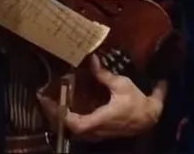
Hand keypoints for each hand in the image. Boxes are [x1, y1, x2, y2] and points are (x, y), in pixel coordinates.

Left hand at [37, 57, 165, 141]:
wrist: (149, 118)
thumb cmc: (136, 103)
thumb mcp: (121, 85)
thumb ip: (104, 75)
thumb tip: (92, 59)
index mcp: (98, 120)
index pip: (73, 123)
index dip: (59, 114)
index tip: (48, 101)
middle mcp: (94, 130)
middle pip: (67, 128)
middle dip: (53, 115)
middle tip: (44, 100)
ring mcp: (96, 134)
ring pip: (72, 131)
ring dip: (60, 118)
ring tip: (52, 104)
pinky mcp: (98, 133)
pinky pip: (79, 130)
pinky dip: (70, 120)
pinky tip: (67, 109)